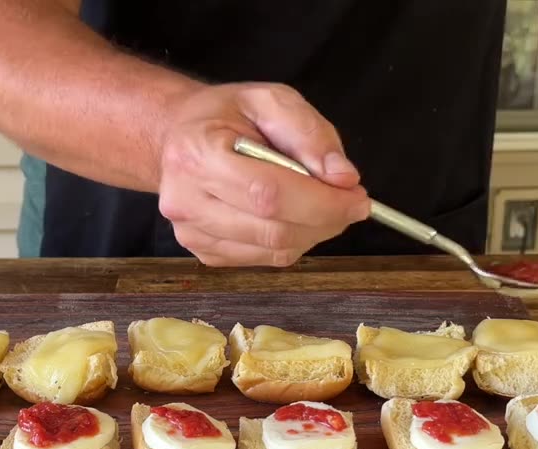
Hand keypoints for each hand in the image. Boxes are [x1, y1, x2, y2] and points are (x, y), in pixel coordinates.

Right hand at [156, 83, 370, 266]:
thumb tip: (344, 178)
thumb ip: (310, 134)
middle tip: (351, 202)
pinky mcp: (203, 252)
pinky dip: (292, 242)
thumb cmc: (226, 115)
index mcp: (197, 153)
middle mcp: (185, 199)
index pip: (269, 194)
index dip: (322, 202)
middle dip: (325, 219)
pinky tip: (293, 217)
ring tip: (322, 205)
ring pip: (273, 250)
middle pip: (273, 229)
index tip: (358, 198)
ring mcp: (191, 232)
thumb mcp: (271, 100)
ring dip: (312, 232)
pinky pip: (264, 259)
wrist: (180, 135)